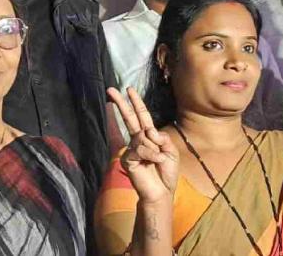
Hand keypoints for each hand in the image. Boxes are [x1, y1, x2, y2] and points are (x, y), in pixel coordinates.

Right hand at [108, 87, 178, 204]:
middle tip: (111, 89)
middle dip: (121, 103)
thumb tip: (148, 131)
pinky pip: (141, 149)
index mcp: (149, 136)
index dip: (136, 102)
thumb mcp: (171, 151)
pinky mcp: (128, 158)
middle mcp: (138, 139)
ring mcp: (131, 148)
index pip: (141, 116)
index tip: (129, 89)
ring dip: (154, 148)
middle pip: (129, 118)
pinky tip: (156, 162)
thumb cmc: (166, 172)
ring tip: (159, 160)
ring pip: (143, 137)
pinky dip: (151, 155)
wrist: (162, 192)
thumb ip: (162, 138)